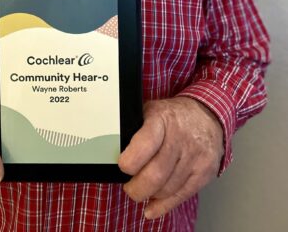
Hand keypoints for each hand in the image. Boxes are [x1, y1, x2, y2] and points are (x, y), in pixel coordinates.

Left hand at [118, 97, 223, 218]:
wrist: (207, 115)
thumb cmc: (172, 116)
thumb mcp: (150, 111)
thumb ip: (134, 129)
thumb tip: (112, 149)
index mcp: (162, 119)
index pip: (145, 144)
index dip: (130, 161)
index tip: (122, 166)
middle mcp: (180, 138)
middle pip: (155, 174)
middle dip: (137, 188)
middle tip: (129, 187)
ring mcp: (195, 156)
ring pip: (167, 188)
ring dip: (150, 195)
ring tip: (143, 189)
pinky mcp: (205, 172)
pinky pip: (182, 195)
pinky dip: (164, 205)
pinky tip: (152, 207)